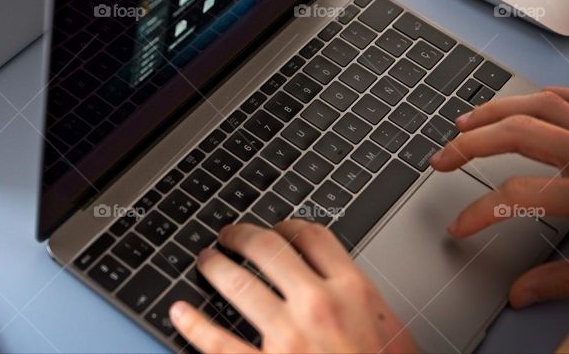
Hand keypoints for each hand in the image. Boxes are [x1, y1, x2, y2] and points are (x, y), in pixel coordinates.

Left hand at [170, 221, 416, 352]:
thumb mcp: (388, 333)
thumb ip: (360, 304)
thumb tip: (338, 285)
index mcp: (355, 293)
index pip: (313, 238)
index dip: (289, 227)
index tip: (278, 230)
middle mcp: (319, 306)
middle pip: (269, 250)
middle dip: (242, 236)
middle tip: (228, 235)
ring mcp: (289, 338)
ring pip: (238, 284)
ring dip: (215, 267)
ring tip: (205, 262)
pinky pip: (218, 343)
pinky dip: (193, 324)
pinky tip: (180, 313)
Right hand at [431, 87, 568, 307]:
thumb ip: (565, 279)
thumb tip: (521, 294)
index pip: (514, 196)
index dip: (478, 212)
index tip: (458, 226)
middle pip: (515, 136)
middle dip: (470, 145)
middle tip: (441, 157)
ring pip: (538, 105)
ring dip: (495, 110)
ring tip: (465, 121)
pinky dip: (542, 96)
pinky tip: (521, 103)